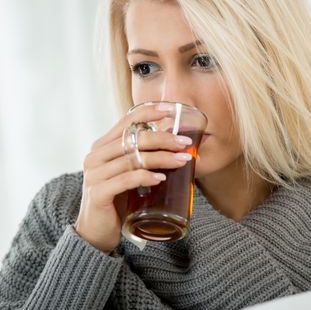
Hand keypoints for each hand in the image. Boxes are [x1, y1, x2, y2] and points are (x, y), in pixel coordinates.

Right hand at [74, 104, 192, 252]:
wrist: (96, 232)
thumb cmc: (118, 200)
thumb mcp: (130, 173)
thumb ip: (143, 157)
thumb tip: (179, 146)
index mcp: (103, 146)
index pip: (126, 121)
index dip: (149, 111)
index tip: (171, 108)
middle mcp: (96, 156)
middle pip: (133, 138)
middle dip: (163, 138)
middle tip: (185, 143)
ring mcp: (95, 174)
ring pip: (133, 158)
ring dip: (162, 158)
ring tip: (182, 161)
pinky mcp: (98, 193)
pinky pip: (126, 180)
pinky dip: (146, 177)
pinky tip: (161, 179)